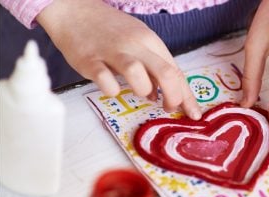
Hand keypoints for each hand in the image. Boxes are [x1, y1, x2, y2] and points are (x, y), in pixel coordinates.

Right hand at [37, 0, 200, 118]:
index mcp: (150, 41)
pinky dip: (111, 90)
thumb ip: (152, 68)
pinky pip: (105, 80)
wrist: (75, 10)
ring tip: (139, 92)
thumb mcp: (139, 42)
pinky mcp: (90, 60)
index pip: (176, 71)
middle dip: (174, 97)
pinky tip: (111, 88)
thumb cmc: (110, 31)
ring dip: (144, 90)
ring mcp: (112, 52)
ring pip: (138, 74)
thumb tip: (161, 96)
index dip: (187, 96)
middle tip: (168, 108)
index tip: (193, 114)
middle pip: (165, 73)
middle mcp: (135, 45)